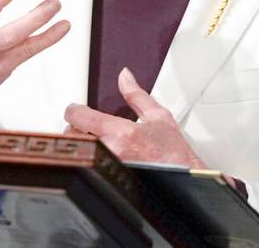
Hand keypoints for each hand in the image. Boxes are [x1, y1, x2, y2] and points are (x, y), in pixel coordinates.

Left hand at [64, 68, 206, 168]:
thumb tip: (125, 76)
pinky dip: (90, 160)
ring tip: (93, 142)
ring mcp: (107, 168)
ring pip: (79, 153)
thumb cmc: (174, 154)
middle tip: (85, 127)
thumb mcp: (159, 117)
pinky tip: (101, 158)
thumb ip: (136, 95)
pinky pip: (89, 167)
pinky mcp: (108, 181)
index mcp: (121, 133)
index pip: (79, 116)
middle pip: (72, 136)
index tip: (75, 110)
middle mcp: (110, 152)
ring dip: (82, 145)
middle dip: (76, 129)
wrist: (185, 182)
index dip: (74, 110)